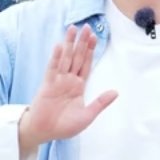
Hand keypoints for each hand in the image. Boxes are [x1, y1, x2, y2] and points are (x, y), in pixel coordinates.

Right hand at [17, 25, 117, 151]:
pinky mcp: (47, 84)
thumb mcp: (87, 115)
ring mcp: (57, 81)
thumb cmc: (64, 126)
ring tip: (73, 29)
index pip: (86, 64)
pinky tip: (59, 46)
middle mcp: (68, 80)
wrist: (44, 132)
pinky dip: (56, 57)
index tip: (95, 37)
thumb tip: (116, 92)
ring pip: (65, 58)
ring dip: (69, 44)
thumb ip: (100, 103)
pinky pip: (52, 68)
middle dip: (82, 42)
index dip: (90, 51)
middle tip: (86, 27)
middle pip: (77, 57)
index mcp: (78, 86)